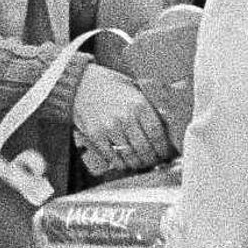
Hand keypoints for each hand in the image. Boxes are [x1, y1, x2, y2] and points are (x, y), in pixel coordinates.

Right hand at [70, 64, 171, 179]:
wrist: (81, 83)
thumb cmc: (109, 86)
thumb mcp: (134, 90)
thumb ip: (149, 108)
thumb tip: (166, 128)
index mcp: (139, 104)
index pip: (157, 134)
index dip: (163, 148)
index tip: (164, 153)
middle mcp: (125, 117)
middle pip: (145, 148)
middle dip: (152, 158)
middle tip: (155, 161)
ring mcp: (109, 128)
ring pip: (130, 156)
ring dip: (138, 163)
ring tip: (141, 163)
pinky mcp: (95, 135)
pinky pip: (112, 157)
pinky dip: (121, 163)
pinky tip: (125, 162)